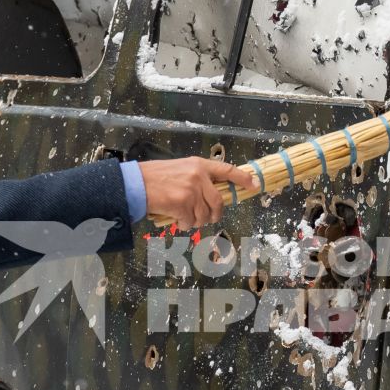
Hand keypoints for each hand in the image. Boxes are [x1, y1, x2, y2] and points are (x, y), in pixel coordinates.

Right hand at [138, 157, 257, 227]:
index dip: (242, 178)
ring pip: (204, 215)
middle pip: (219, 202)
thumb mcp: (180, 169)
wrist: (135, 184)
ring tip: (183, 215)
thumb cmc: (155, 177)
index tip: (254, 184)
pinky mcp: (182, 204)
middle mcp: (198, 176)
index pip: (227, 170)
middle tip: (206, 218)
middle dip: (214, 214)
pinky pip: (190, 222)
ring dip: (195, 221)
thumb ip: (198, 178)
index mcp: (199, 165)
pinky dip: (184, 224)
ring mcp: (191, 191)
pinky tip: (174, 217)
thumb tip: (212, 195)